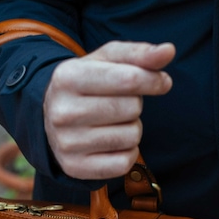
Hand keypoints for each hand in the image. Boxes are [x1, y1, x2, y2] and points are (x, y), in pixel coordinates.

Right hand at [43, 41, 174, 179]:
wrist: (49, 120)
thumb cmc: (87, 85)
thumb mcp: (106, 62)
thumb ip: (139, 55)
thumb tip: (169, 50)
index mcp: (68, 77)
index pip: (129, 79)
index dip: (153, 80)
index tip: (162, 82)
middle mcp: (63, 112)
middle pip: (132, 108)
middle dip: (134, 105)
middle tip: (118, 105)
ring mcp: (67, 144)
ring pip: (131, 137)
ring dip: (132, 130)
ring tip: (113, 124)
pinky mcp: (76, 168)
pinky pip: (124, 163)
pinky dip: (127, 154)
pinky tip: (112, 145)